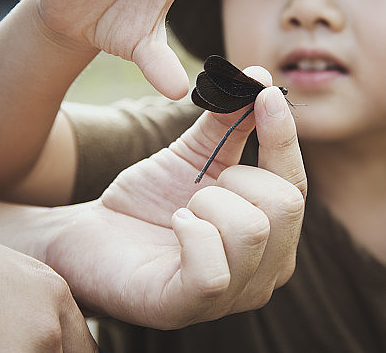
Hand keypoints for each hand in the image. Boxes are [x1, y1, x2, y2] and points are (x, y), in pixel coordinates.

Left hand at [44, 68, 306, 328]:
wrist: (89, 236)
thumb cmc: (149, 201)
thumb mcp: (193, 155)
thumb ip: (230, 122)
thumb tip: (259, 77)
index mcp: (273, 235)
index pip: (295, 183)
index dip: (283, 136)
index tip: (264, 92)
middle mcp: (265, 272)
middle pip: (285, 206)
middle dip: (236, 178)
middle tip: (200, 188)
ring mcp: (232, 296)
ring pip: (251, 230)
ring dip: (206, 203)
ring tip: (182, 211)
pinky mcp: (189, 309)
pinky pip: (213, 267)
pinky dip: (189, 232)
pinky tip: (174, 227)